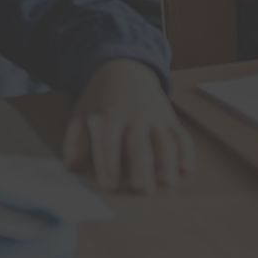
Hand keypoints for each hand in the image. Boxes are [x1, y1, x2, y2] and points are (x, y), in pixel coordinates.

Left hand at [62, 59, 193, 193]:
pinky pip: (182, 136)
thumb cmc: (100, 100)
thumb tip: (71, 166)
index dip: (109, 164)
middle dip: (141, 166)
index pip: (109, 142)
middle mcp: (134, 117)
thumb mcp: (82, 114)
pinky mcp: (170, 119)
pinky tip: (186, 170)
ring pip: (164, 140)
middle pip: (139, 143)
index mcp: (109, 116)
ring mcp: (155, 117)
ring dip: (168, 162)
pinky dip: (186, 152)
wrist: (126, 68)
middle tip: (142, 189)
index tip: (110, 185)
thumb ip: (75, 141)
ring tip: (167, 183)